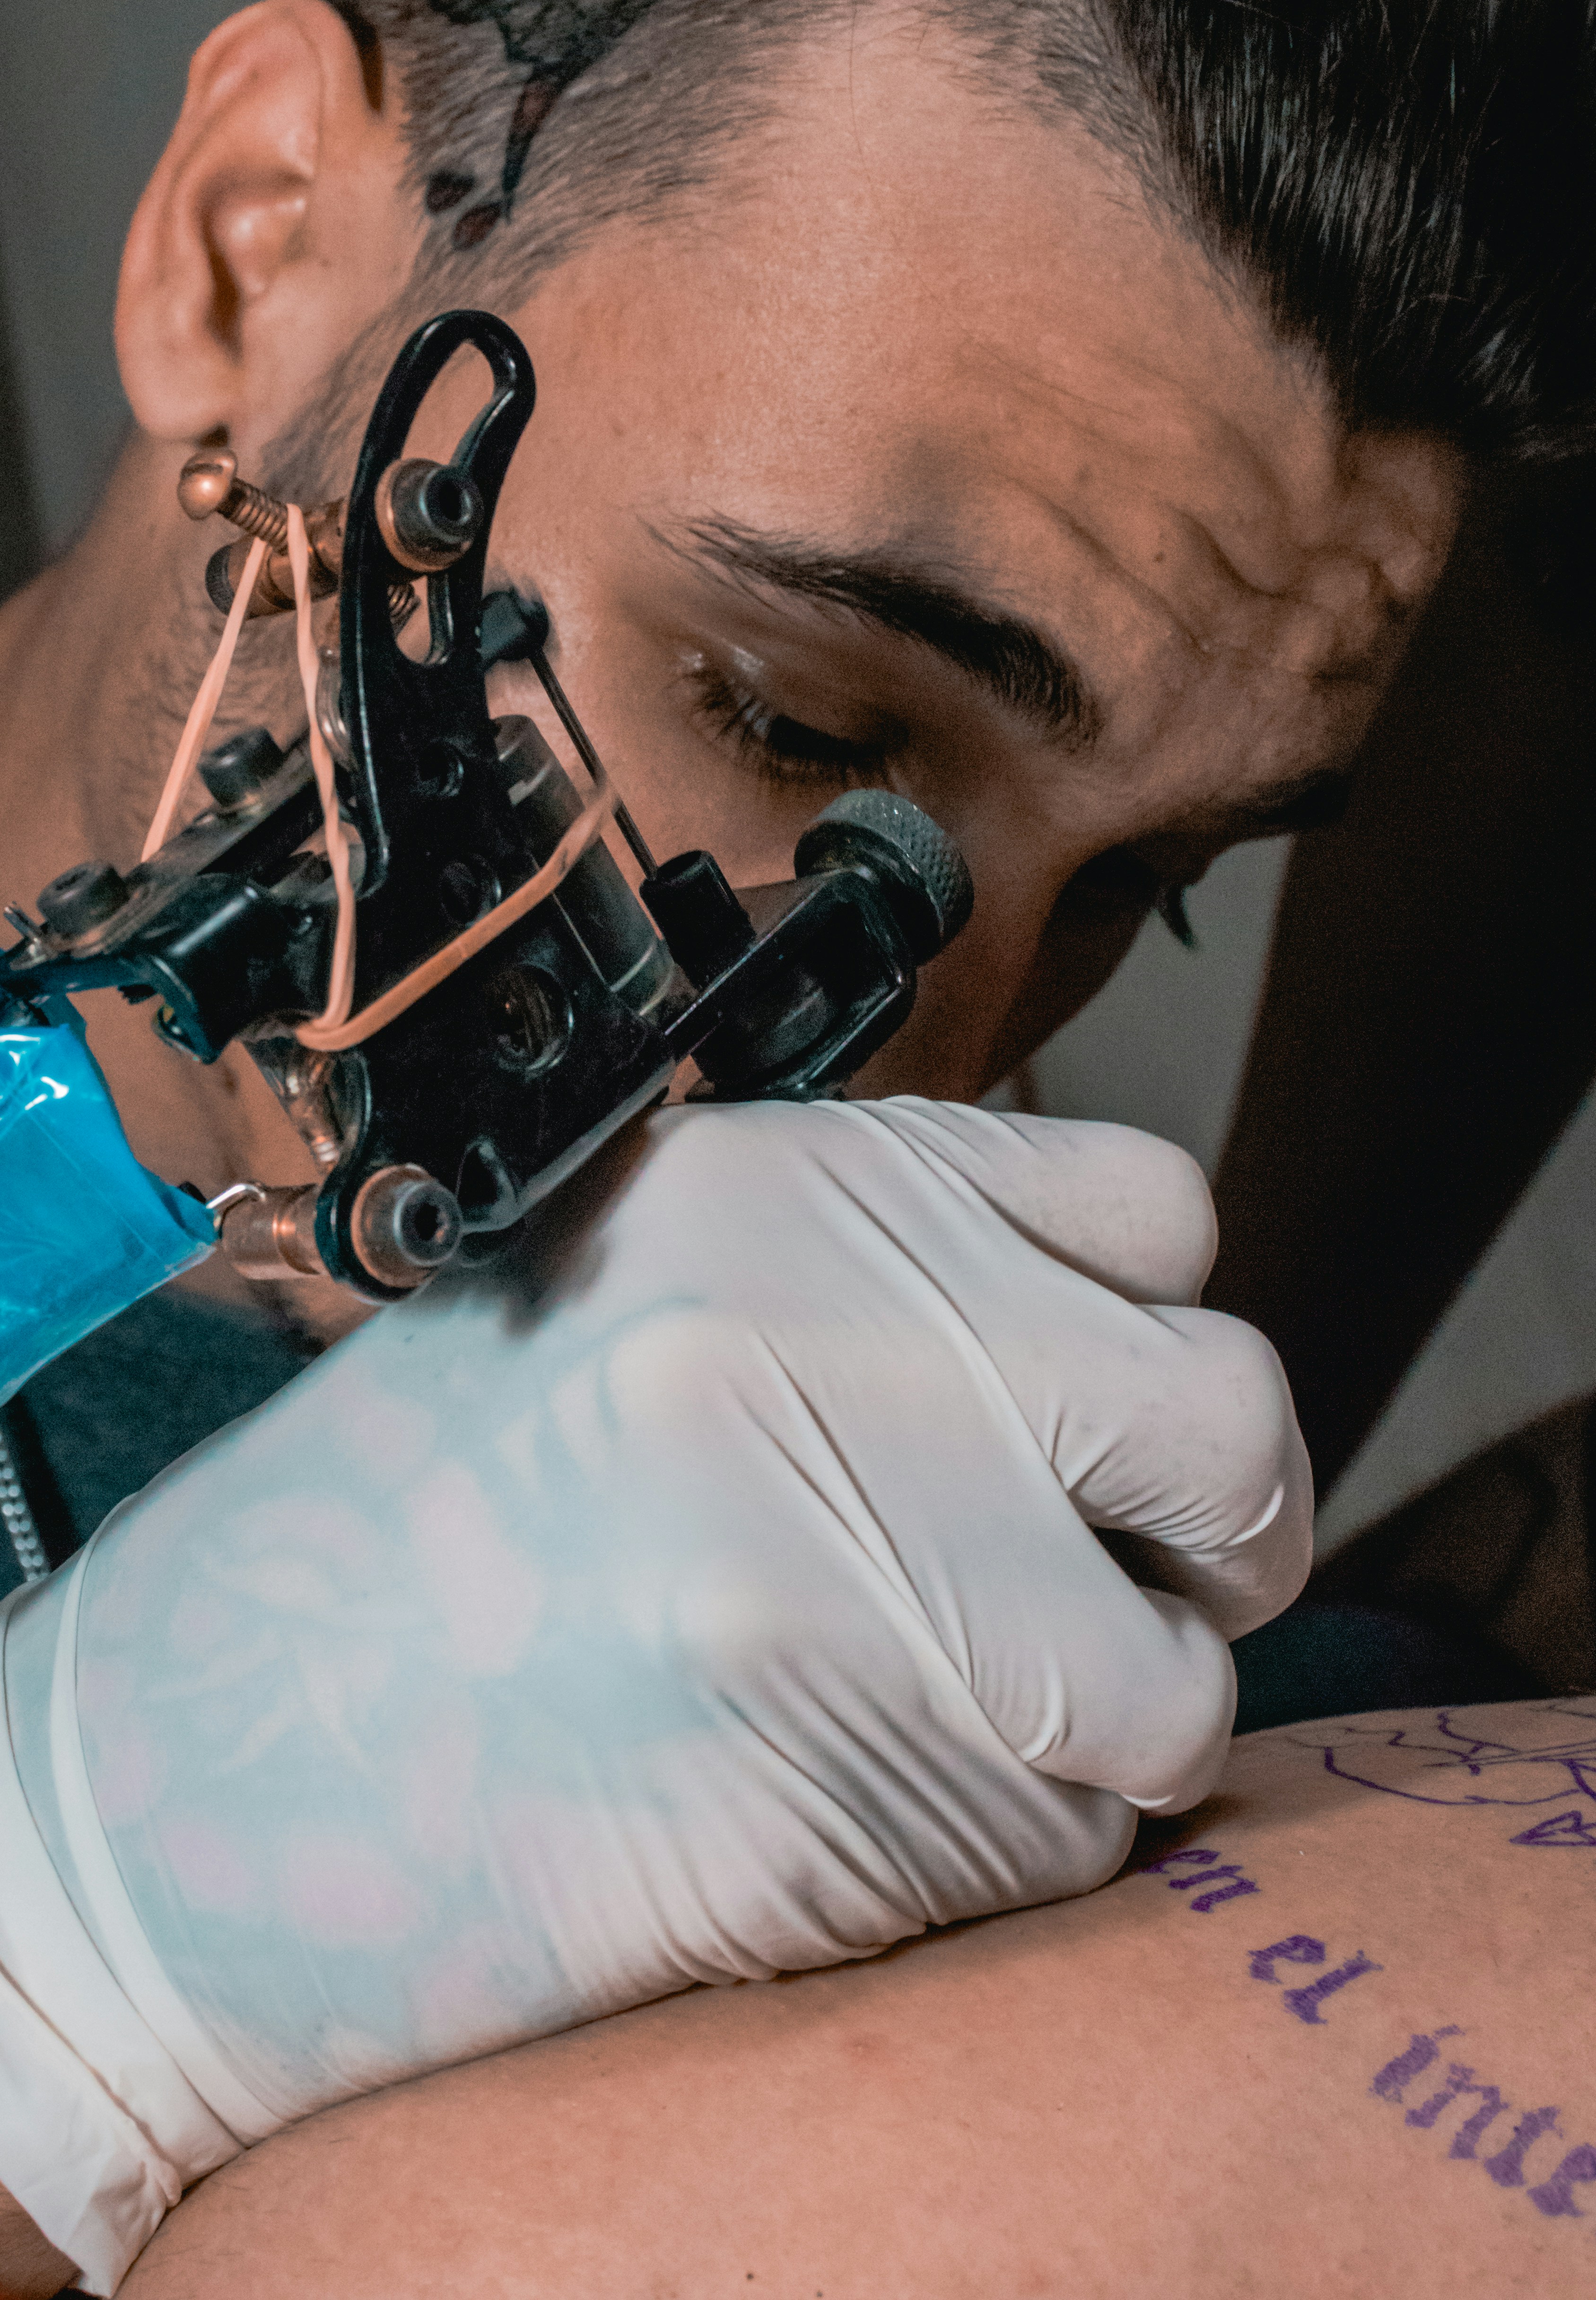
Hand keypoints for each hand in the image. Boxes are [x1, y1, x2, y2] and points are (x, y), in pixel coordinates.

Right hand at [0, 1098, 1309, 2291]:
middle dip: (1213, 1527)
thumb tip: (1106, 1334)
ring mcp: (852, 1556)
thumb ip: (875, 1286)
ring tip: (936, 1724)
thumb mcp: (640, 1294)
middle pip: (1225, 1415)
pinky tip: (847, 1811)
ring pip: (1180, 1668)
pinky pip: (1077, 1834)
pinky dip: (1008, 1848)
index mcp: (775, 1191)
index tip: (1118, 1414)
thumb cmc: (416, 1536)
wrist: (213, 1766)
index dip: (1151, 1326)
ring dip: (1103, 1722)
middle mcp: (832, 1338)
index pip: (1152, 1206)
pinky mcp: (854, 1772)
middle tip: (1138, 1592)